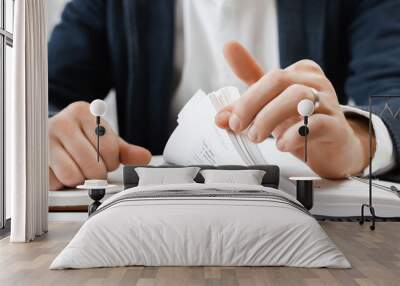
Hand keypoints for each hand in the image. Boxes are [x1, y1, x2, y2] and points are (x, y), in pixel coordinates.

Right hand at [49, 101, 150, 189]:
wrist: (53, 135)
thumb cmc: (82, 138)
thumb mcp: (106, 140)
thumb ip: (126, 150)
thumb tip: (145, 157)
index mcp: (83, 113)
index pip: (108, 148)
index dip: (112, 161)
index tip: (107, 160)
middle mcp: (62, 123)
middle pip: (92, 164)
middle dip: (98, 173)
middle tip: (95, 169)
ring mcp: (45, 142)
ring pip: (72, 175)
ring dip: (80, 179)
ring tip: (80, 171)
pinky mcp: (35, 160)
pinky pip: (55, 182)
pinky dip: (62, 184)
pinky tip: (63, 173)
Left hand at [215, 41, 374, 178]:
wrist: (334, 150)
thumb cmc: (301, 124)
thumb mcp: (271, 110)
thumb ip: (246, 107)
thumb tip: (220, 116)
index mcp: (298, 73)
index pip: (267, 77)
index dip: (244, 98)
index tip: (226, 116)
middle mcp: (314, 82)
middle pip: (280, 80)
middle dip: (252, 104)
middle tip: (239, 127)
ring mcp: (328, 103)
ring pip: (298, 96)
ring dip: (269, 117)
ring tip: (256, 137)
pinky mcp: (337, 127)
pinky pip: (317, 123)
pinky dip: (294, 134)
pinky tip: (282, 144)